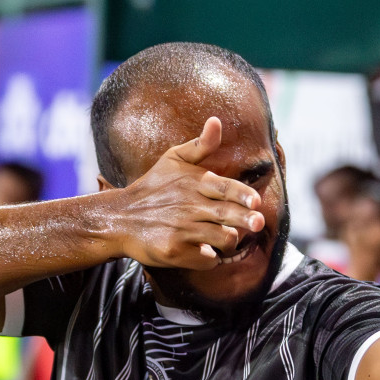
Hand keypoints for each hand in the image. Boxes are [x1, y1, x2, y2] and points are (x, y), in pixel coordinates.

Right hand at [117, 116, 266, 270]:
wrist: (120, 218)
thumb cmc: (154, 187)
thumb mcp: (173, 160)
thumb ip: (201, 145)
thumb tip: (216, 121)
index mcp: (192, 183)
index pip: (224, 187)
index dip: (242, 195)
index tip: (256, 202)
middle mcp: (188, 205)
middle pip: (226, 214)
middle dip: (246, 220)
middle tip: (259, 224)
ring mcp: (180, 229)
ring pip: (221, 238)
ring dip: (229, 241)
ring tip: (224, 238)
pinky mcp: (174, 251)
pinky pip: (206, 259)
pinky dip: (211, 258)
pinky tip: (204, 251)